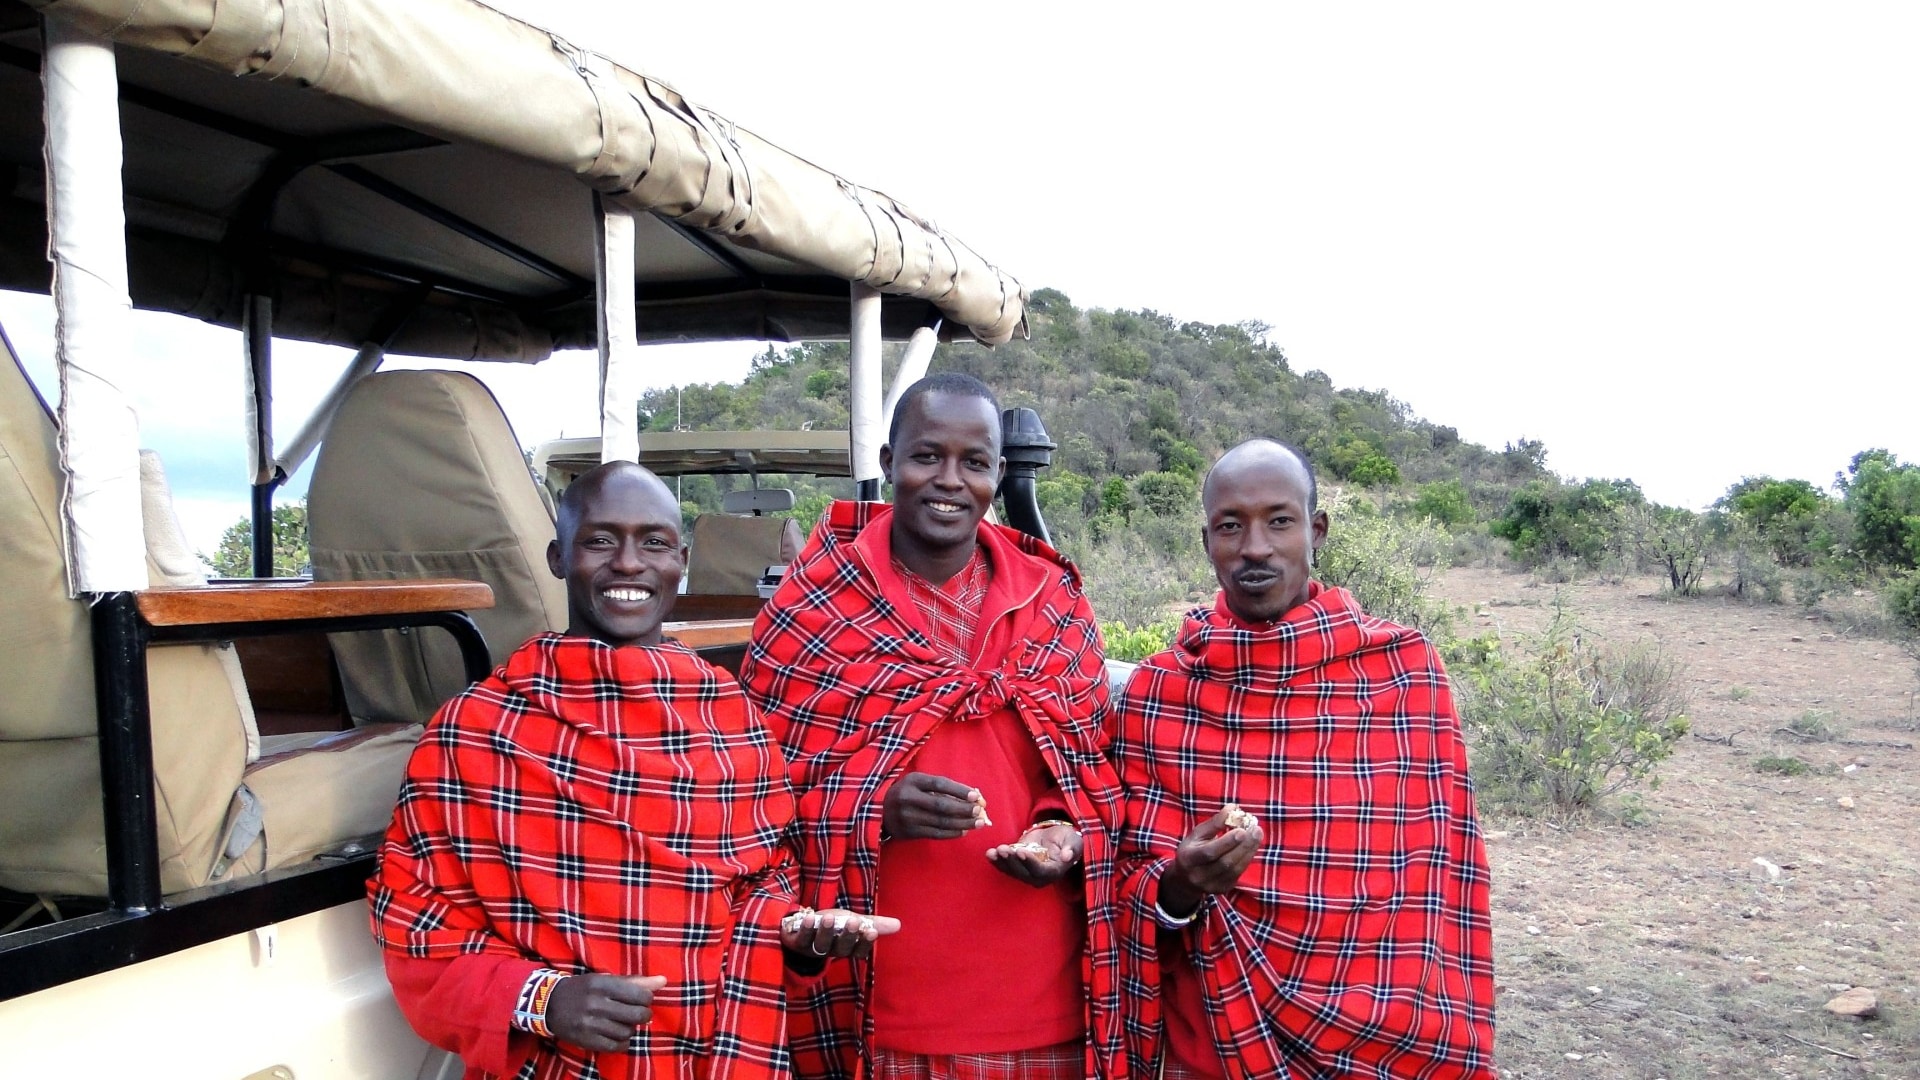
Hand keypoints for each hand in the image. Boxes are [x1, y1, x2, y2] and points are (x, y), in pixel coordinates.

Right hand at [545, 973, 666, 1051]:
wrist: (549, 1004)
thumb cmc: (584, 989)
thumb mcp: (605, 980)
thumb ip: (635, 981)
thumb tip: (663, 981)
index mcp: (603, 985)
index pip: (639, 995)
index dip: (647, 1000)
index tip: (642, 1000)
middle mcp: (597, 1004)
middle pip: (636, 1015)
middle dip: (643, 1015)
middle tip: (638, 1014)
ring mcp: (590, 1024)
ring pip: (627, 1032)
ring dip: (631, 1029)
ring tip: (625, 1023)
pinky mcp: (586, 1040)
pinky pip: (615, 1046)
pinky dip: (622, 1042)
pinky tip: (618, 1035)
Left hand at [779, 907, 901, 959]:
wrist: (800, 928)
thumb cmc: (832, 926)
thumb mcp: (852, 921)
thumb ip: (873, 923)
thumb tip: (899, 925)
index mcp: (847, 948)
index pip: (859, 950)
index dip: (864, 943)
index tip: (871, 932)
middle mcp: (831, 951)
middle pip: (841, 948)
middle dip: (847, 935)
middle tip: (854, 922)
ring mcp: (813, 949)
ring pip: (821, 944)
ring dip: (826, 931)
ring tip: (830, 917)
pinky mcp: (796, 943)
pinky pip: (801, 938)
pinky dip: (805, 928)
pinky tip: (809, 917)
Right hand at [882, 772, 983, 839]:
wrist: (878, 812)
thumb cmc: (906, 793)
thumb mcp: (918, 783)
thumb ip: (940, 788)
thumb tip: (971, 797)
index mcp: (912, 781)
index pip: (939, 784)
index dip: (959, 790)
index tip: (976, 795)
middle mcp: (908, 799)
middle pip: (941, 806)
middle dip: (964, 809)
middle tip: (980, 811)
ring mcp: (907, 817)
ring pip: (940, 822)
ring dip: (963, 823)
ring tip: (978, 823)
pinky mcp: (908, 832)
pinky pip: (935, 834)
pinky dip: (951, 833)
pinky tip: (963, 831)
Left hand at [986, 821, 1082, 886]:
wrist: (1056, 839)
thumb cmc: (1067, 840)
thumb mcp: (1074, 841)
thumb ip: (1072, 848)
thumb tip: (1067, 856)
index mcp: (1054, 872)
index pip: (1039, 871)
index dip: (1029, 862)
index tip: (1020, 851)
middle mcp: (1039, 876)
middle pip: (1022, 873)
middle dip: (1012, 861)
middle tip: (1003, 849)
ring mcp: (1027, 872)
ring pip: (1012, 871)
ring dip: (1001, 862)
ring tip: (993, 851)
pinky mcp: (1017, 866)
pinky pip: (1006, 867)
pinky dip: (996, 861)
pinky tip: (989, 854)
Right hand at [1157, 808, 1261, 917]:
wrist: (1185, 880)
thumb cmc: (1192, 850)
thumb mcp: (1197, 835)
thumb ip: (1215, 823)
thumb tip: (1233, 808)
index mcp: (1189, 859)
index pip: (1209, 852)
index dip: (1227, 842)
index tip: (1242, 830)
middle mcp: (1199, 875)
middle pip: (1225, 862)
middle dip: (1243, 846)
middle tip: (1256, 830)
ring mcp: (1212, 885)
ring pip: (1235, 869)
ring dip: (1249, 851)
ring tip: (1257, 835)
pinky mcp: (1223, 889)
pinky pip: (1238, 873)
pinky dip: (1247, 858)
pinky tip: (1252, 846)